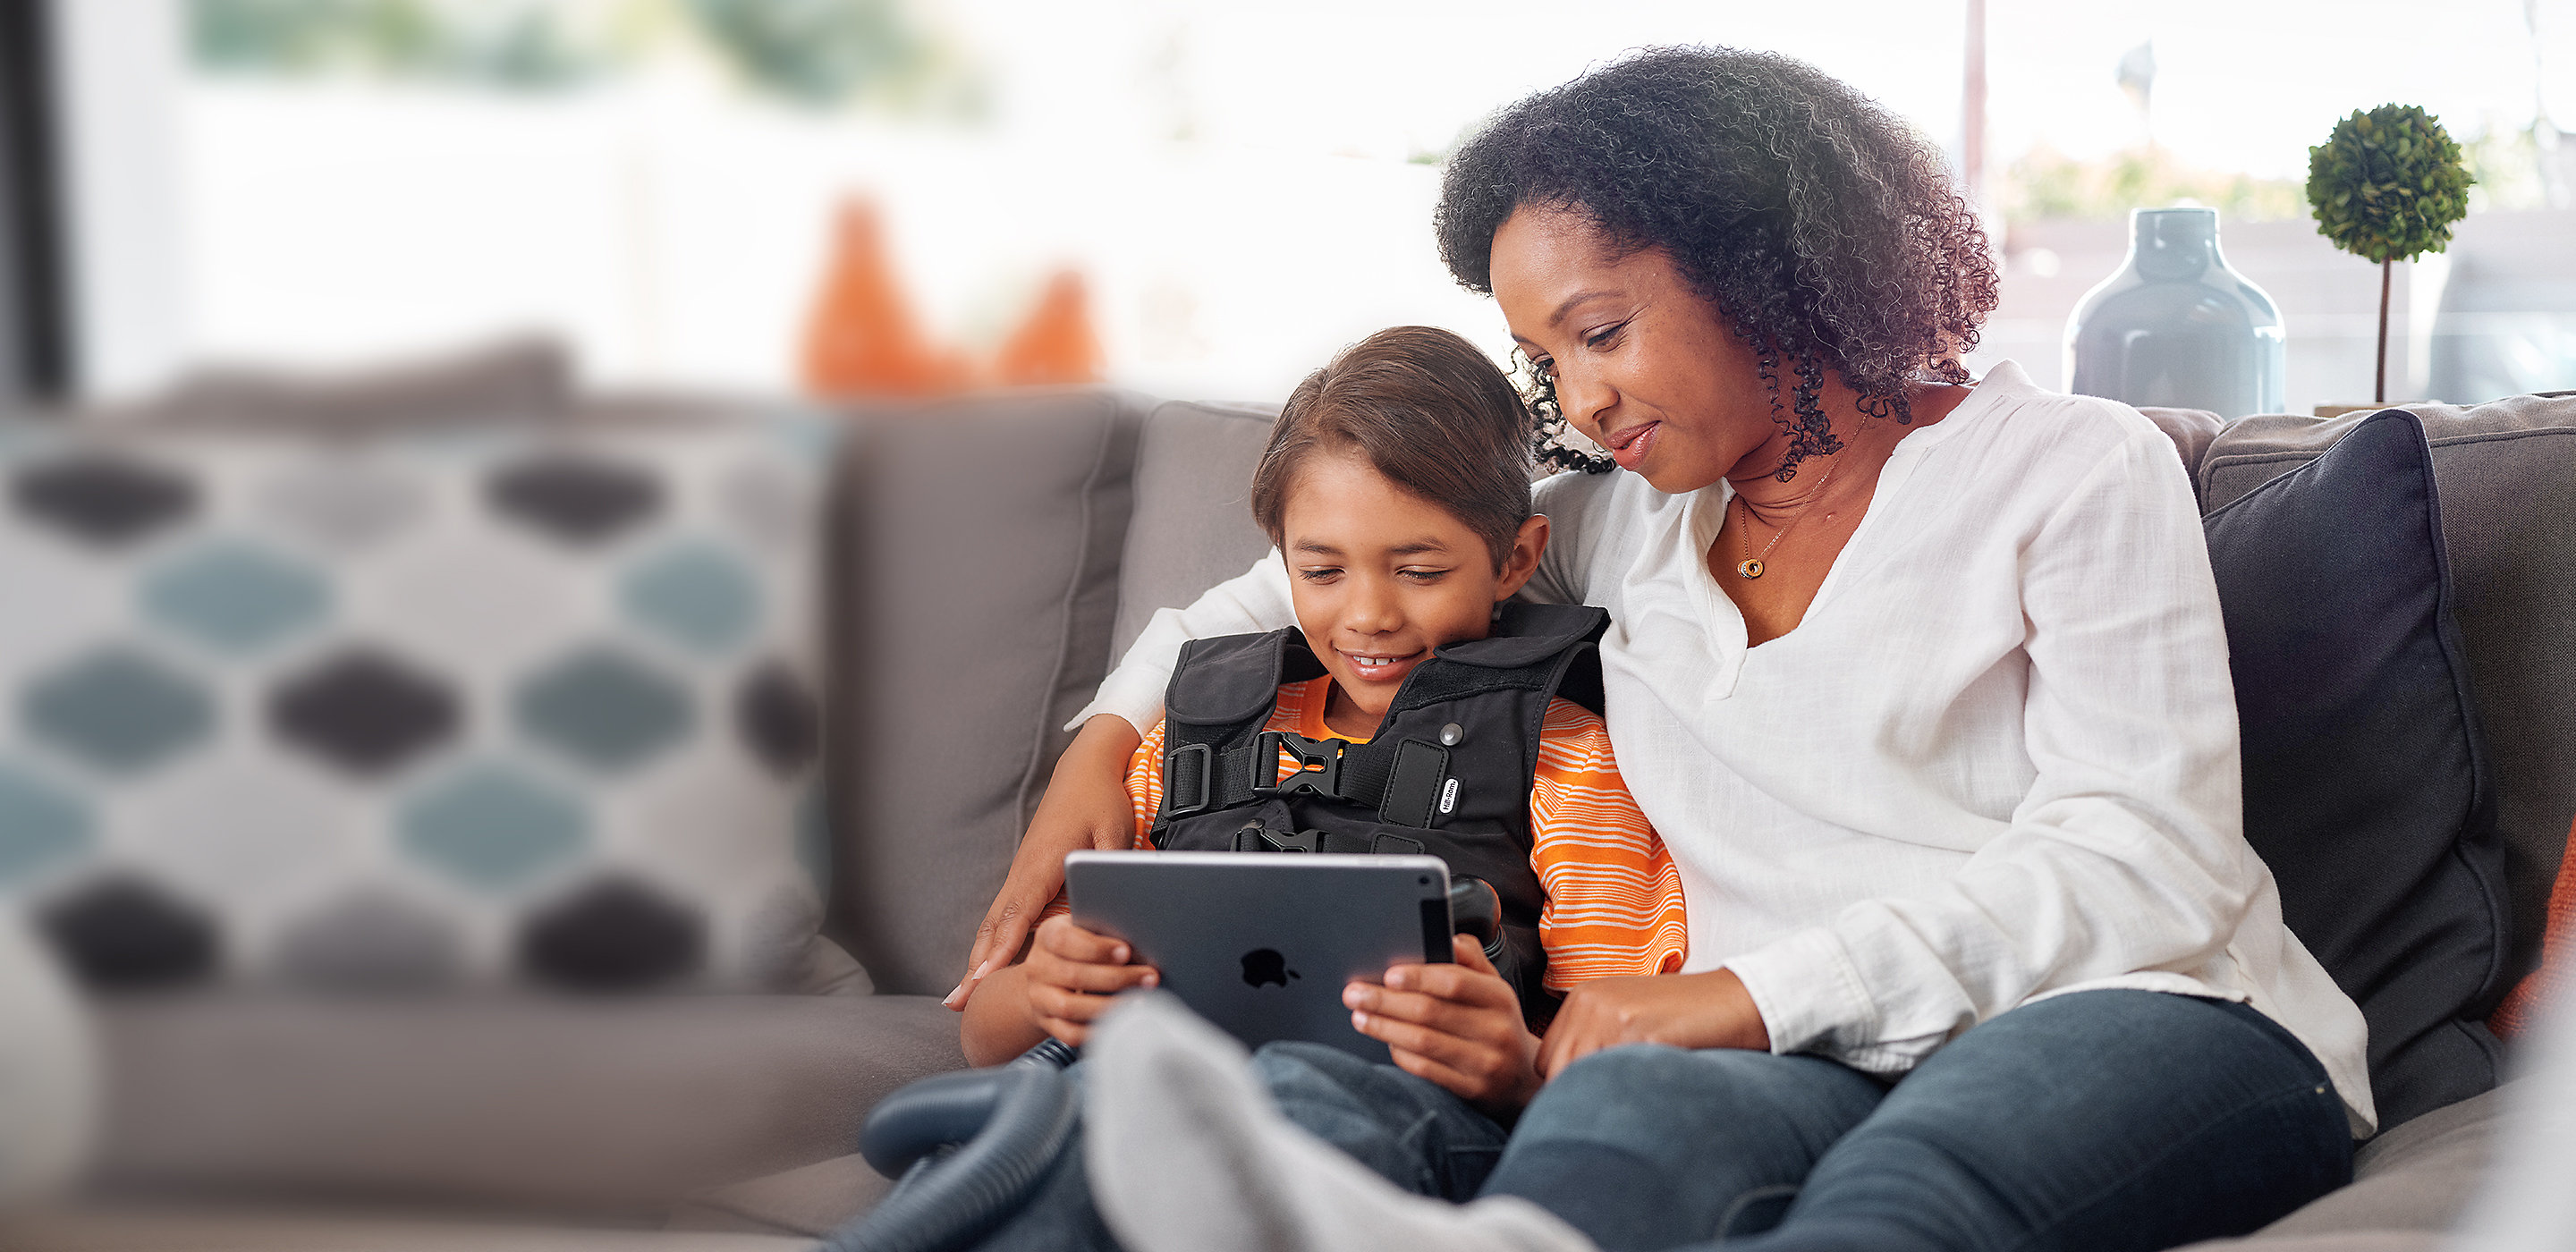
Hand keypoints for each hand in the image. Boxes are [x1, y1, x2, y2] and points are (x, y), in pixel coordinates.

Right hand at [951, 715, 1144, 1008]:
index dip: (1001, 948)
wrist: (1084, 771)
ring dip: (978, 957)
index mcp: (1043, 863)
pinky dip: (991, 943)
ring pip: (995, 923)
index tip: (983, 977)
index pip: (1017, 913)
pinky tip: (984, 965)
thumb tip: (1111, 908)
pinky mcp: (1029, 877)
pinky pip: (1006, 916)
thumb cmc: (1100, 800)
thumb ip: (1110, 871)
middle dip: (976, 964)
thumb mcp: (1114, 833)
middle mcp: (1025, 873)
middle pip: (995, 925)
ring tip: (959, 996)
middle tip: (956, 1002)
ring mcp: (1023, 875)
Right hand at [1023, 914, 1158, 1045]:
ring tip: (1139, 1001)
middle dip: (1117, 978)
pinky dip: (1096, 1030)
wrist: (1043, 975)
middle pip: (1074, 976)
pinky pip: (1070, 1033)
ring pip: (1070, 1007)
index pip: (1065, 941)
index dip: (1097, 948)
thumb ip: (1101, 932)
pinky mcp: (1046, 1022)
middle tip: (1148, 977)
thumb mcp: (1081, 929)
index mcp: (1047, 936)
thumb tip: (1141, 939)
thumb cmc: (1074, 947)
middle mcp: (1038, 967)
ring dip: (1109, 1006)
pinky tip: (1119, 1022)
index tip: (1126, 952)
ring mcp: (1039, 997)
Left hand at [1345, 936, 1541, 1114]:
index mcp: (1499, 997)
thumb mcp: (1494, 989)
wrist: (1522, 1081)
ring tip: (1360, 1017)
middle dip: (1386, 1001)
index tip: (1387, 974)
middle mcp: (1495, 1029)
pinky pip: (1426, 1070)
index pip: (1454, 982)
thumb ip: (1472, 960)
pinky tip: (1386, 1042)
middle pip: (1430, 1011)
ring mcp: (1484, 1062)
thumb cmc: (1497, 1025)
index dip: (1418, 977)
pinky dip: (1401, 1054)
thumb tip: (1448, 938)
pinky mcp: (1472, 1090)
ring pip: (1423, 1041)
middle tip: (1354, 993)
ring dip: (1385, 1027)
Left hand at [1535, 968, 1770, 1079]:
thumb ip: (1590, 1040)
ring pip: (1580, 1079)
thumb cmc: (1681, 1016)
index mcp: (1582, 998)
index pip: (1545, 1060)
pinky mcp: (1645, 1035)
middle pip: (1555, 1071)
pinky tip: (1649, 1094)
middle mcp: (1592, 1003)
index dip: (1563, 1085)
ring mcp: (1617, 1017)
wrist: (1735, 1001)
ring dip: (1600, 1098)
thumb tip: (1562, 1090)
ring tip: (1629, 1101)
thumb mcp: (1624, 1015)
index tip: (1591, 1098)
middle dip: (1576, 1095)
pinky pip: (1618, 1080)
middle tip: (1606, 1109)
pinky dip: (1629, 1096)